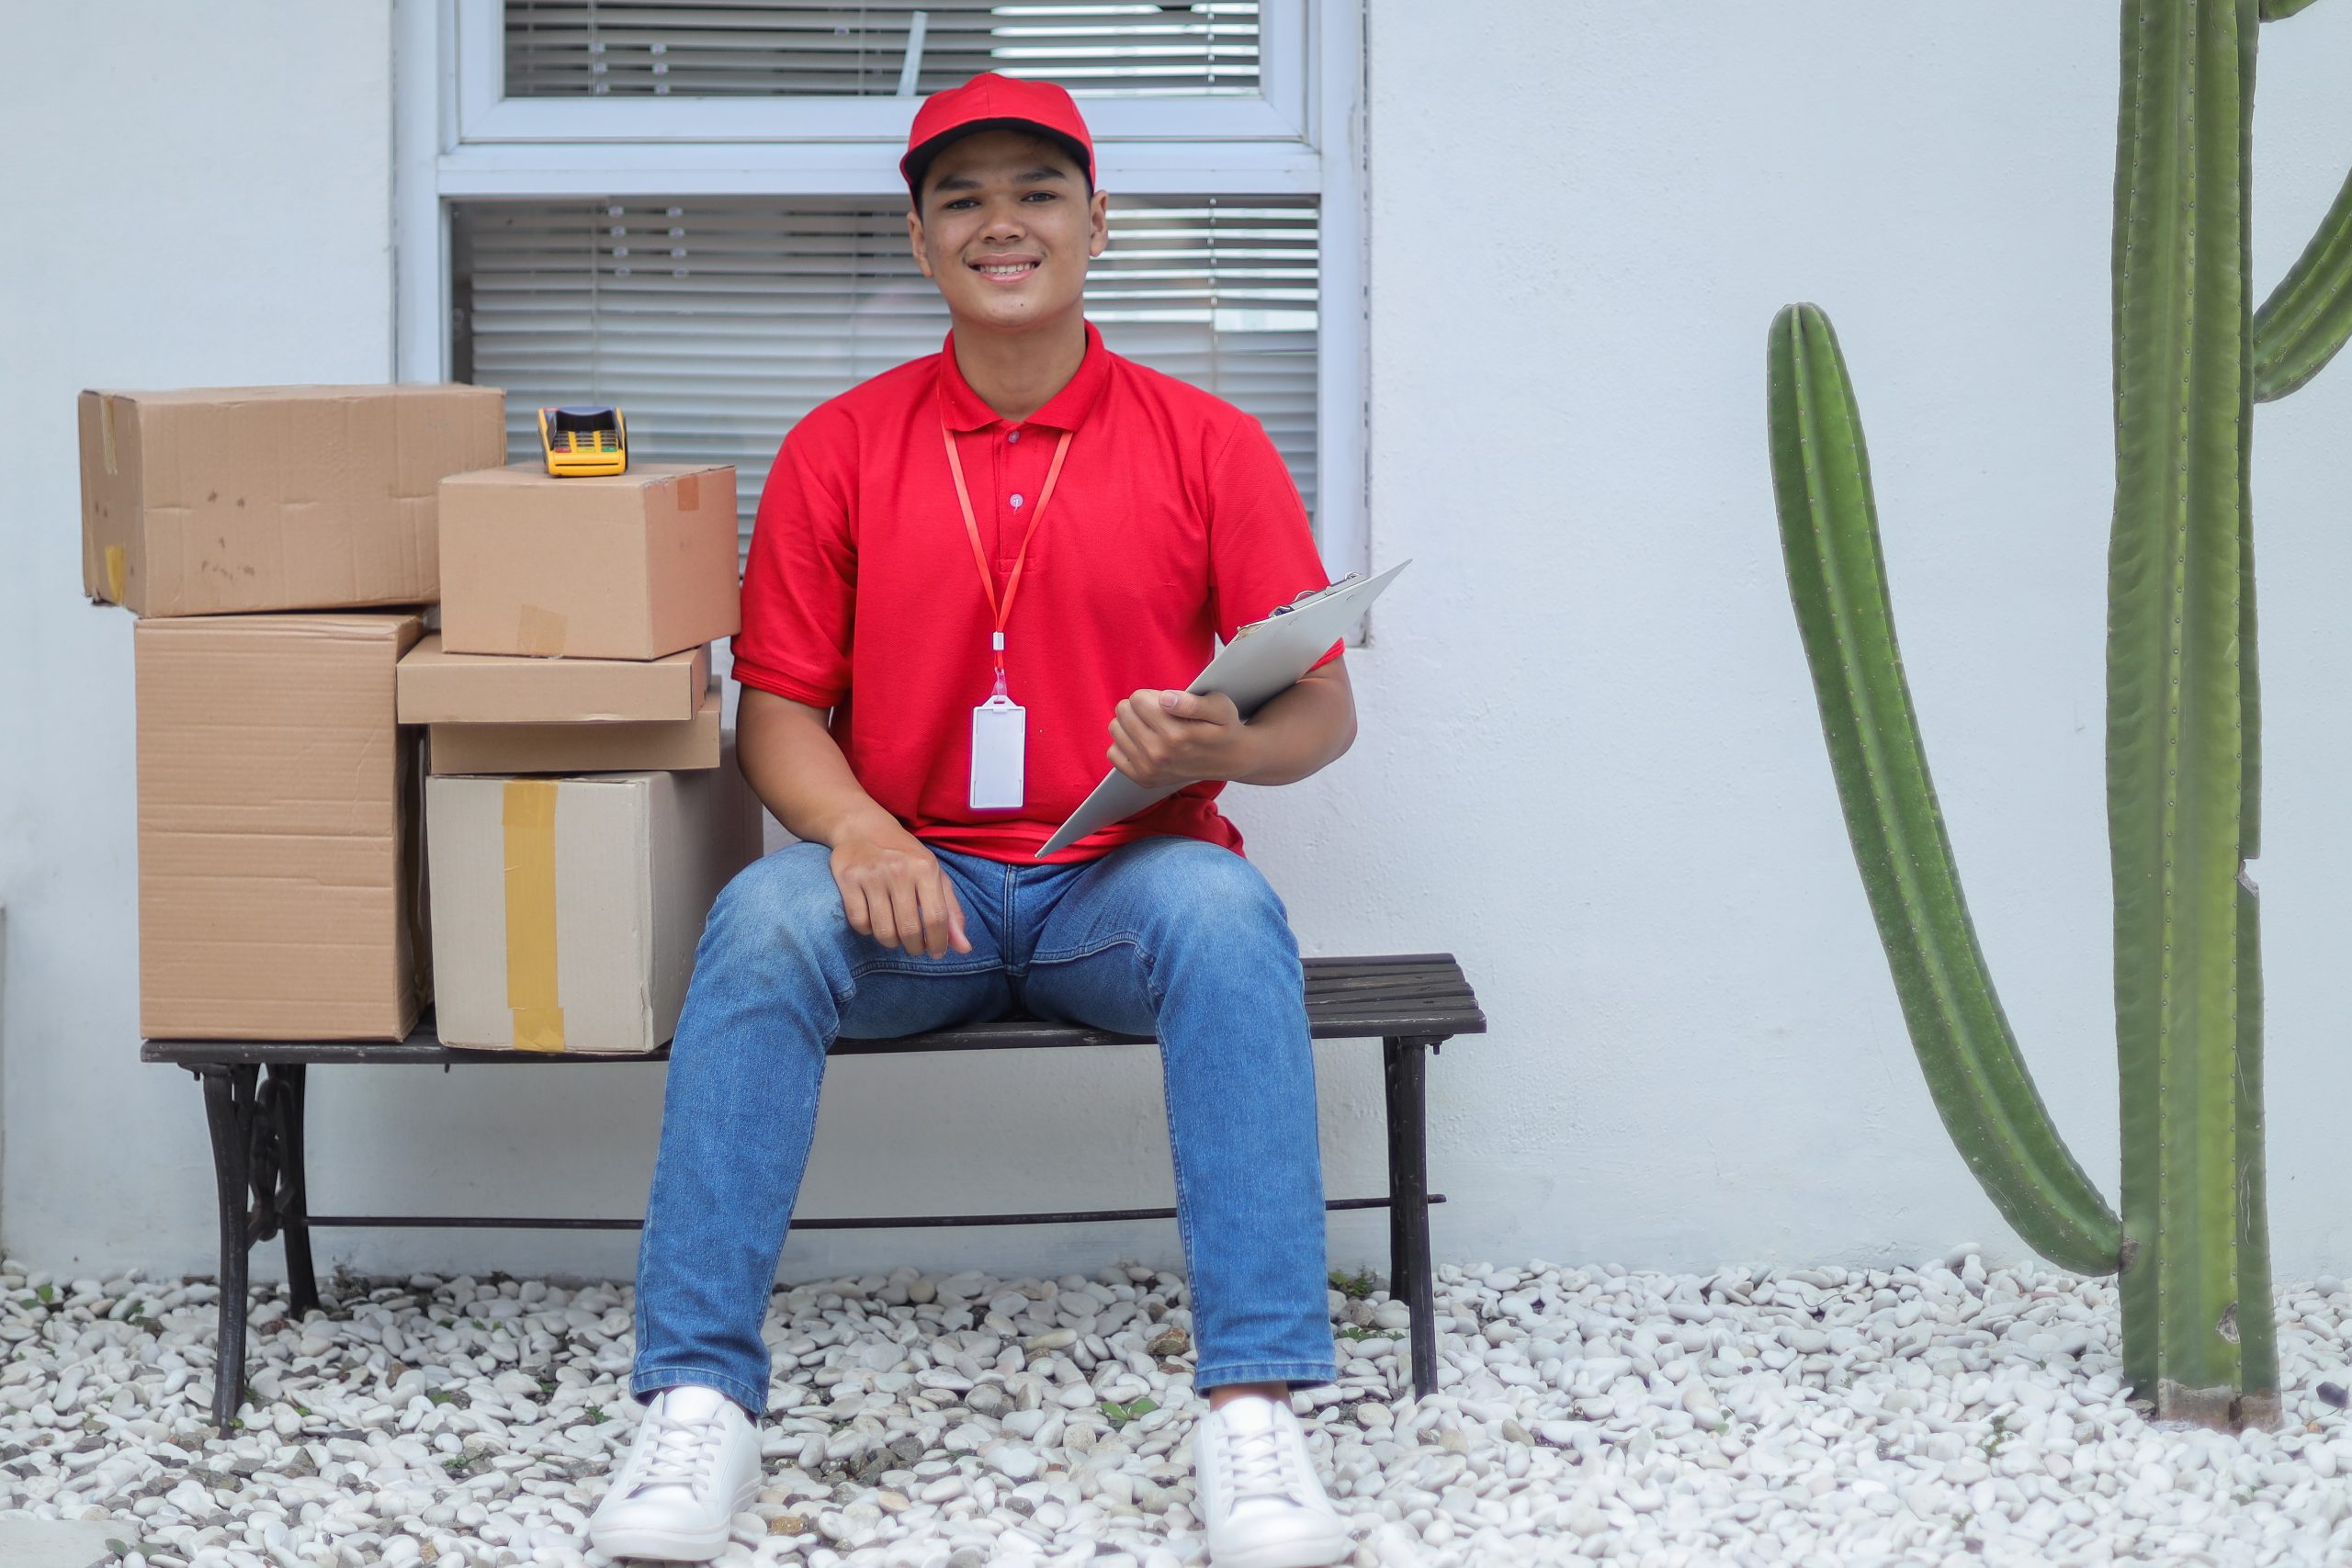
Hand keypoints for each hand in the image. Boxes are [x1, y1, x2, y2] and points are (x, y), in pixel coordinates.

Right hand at [829, 823, 971, 958]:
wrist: (863, 827)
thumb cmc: (905, 856)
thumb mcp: (934, 875)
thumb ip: (951, 912)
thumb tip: (964, 949)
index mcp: (925, 868)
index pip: (936, 918)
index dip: (938, 943)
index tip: (936, 953)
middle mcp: (899, 870)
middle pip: (909, 930)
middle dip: (914, 947)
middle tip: (914, 946)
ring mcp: (872, 875)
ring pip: (883, 931)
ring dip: (891, 942)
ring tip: (895, 935)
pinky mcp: (848, 879)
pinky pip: (859, 923)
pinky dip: (867, 931)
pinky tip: (873, 921)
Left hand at [1108, 688, 1253, 790]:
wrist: (1230, 759)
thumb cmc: (1223, 727)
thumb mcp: (1219, 706)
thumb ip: (1192, 701)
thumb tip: (1165, 699)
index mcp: (1176, 734)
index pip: (1137, 699)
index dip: (1151, 695)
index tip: (1167, 702)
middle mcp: (1160, 754)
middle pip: (1123, 712)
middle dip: (1139, 707)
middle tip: (1160, 714)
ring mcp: (1149, 769)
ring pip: (1115, 729)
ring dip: (1131, 723)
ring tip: (1153, 727)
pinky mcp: (1143, 779)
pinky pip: (1113, 752)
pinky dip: (1125, 743)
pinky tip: (1144, 741)